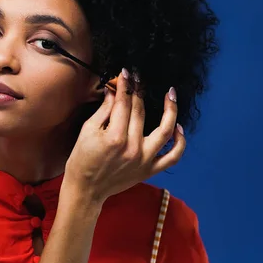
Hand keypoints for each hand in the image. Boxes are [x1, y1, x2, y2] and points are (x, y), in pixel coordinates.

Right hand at [64, 68, 185, 203]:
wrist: (86, 189)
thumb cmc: (82, 160)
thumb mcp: (87, 131)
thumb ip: (104, 111)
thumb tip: (114, 91)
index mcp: (115, 137)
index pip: (124, 103)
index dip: (126, 85)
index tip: (127, 73)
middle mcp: (133, 148)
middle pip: (141, 112)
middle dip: (139, 91)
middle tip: (140, 79)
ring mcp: (144, 159)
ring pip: (166, 130)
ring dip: (171, 110)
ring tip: (171, 94)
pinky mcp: (150, 170)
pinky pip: (173, 156)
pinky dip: (180, 142)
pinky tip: (179, 127)